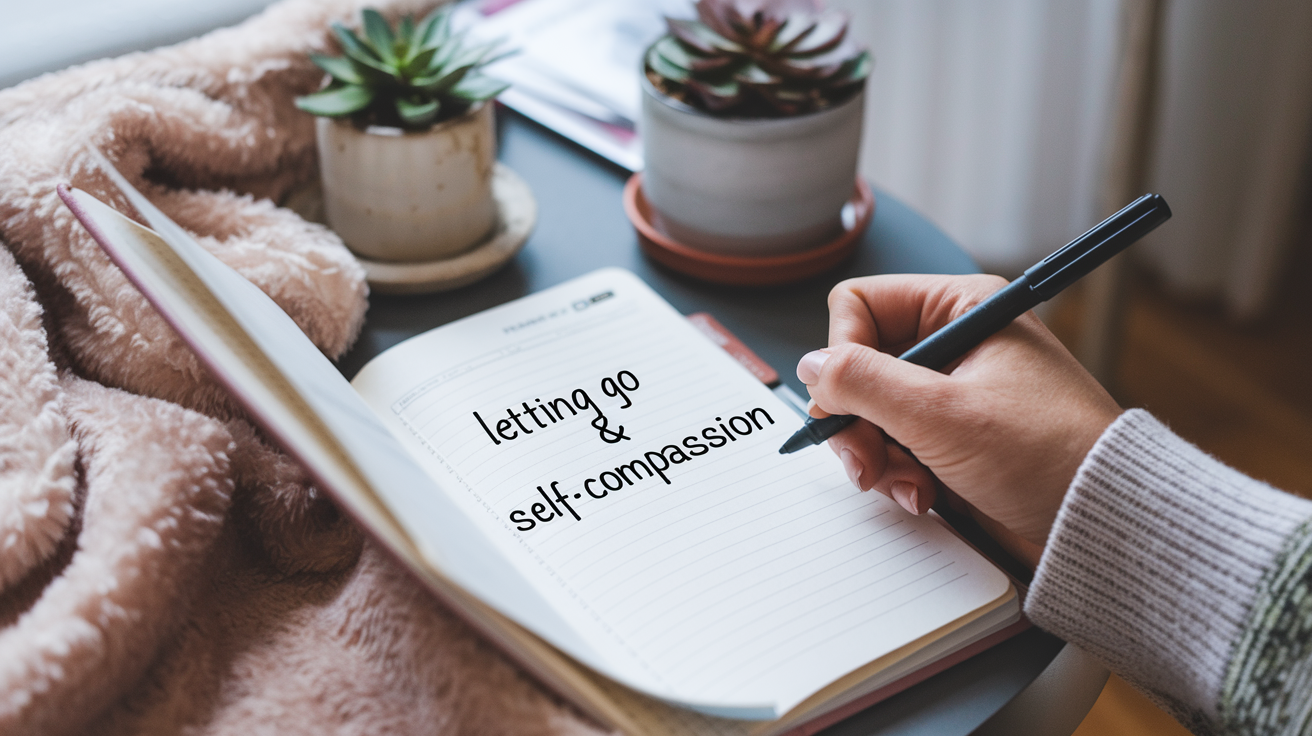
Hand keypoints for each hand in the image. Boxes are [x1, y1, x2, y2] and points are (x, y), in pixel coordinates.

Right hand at [796, 274, 1121, 557]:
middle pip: (858, 364)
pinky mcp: (952, 438)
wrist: (1098, 524)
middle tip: (866, 460)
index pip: (859, 305)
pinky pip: (894, 445)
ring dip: (876, 456)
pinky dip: (897, 475)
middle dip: (855, 419)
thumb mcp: (940, 413)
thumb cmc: (1046, 456)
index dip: (842, 353)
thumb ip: (862, 382)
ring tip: (907, 486)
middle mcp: (954, 343)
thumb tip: (810, 367)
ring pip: (870, 411)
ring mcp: (951, 394)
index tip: (846, 401)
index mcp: (961, 308)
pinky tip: (923, 497)